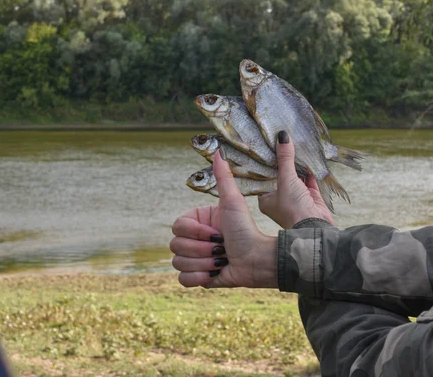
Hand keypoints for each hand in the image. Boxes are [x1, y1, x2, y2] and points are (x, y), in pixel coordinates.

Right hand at [170, 151, 277, 288]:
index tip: (216, 233)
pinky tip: (214, 274)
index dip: (196, 233)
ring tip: (221, 261)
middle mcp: (194, 239)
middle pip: (175, 246)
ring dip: (203, 264)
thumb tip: (219, 151)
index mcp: (198, 221)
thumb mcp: (233, 202)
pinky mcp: (198, 276)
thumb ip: (224, 178)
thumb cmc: (247, 230)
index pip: (177, 227)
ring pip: (178, 263)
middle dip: (201, 250)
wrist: (257, 260)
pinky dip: (198, 278)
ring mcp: (195, 258)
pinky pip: (182, 280)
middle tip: (221, 248)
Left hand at [258, 131, 333, 228]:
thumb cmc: (292, 208)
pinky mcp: (310, 198)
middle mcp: (279, 199)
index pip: (262, 178)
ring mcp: (296, 199)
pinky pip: (308, 181)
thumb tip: (282, 136)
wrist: (314, 227)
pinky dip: (309, 171)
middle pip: (280, 176)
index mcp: (266, 199)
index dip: (264, 163)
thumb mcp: (286, 179)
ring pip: (295, 177)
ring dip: (297, 165)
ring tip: (295, 146)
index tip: (265, 147)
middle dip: (282, 162)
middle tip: (280, 142)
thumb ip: (285, 158)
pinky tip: (308, 158)